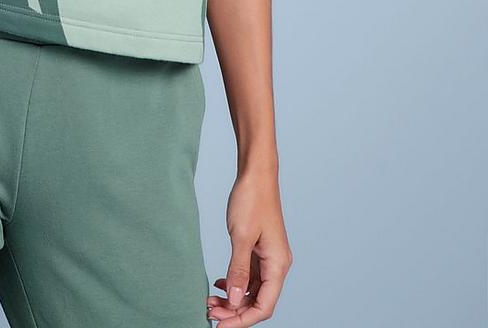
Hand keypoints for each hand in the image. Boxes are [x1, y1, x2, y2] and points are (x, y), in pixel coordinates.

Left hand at [206, 171, 293, 324]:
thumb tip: (235, 301)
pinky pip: (249, 276)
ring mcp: (268, 258)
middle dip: (234, 311)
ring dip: (233, 298)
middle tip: (209, 311)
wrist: (255, 174)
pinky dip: (235, 283)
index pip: (264, 306)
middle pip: (258, 301)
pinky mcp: (260, 250)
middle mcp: (277, 265)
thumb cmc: (251, 200)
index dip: (242, 320)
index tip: (220, 325)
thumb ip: (238, 271)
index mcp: (277, 265)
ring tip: (211, 300)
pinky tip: (220, 283)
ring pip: (252, 290)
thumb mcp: (241, 237)